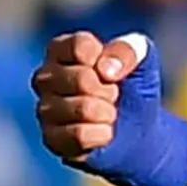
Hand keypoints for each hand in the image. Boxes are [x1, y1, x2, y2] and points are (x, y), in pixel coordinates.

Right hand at [34, 28, 186, 185]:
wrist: (138, 131)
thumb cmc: (132, 88)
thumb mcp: (141, 60)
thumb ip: (128, 50)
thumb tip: (105, 69)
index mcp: (61, 50)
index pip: (79, 46)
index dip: (106, 61)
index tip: (113, 71)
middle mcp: (45, 77)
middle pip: (81, 79)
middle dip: (109, 91)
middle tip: (114, 96)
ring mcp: (45, 109)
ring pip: (82, 109)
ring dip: (107, 113)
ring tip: (109, 114)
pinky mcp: (51, 139)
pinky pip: (79, 135)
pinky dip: (101, 135)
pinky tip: (105, 132)